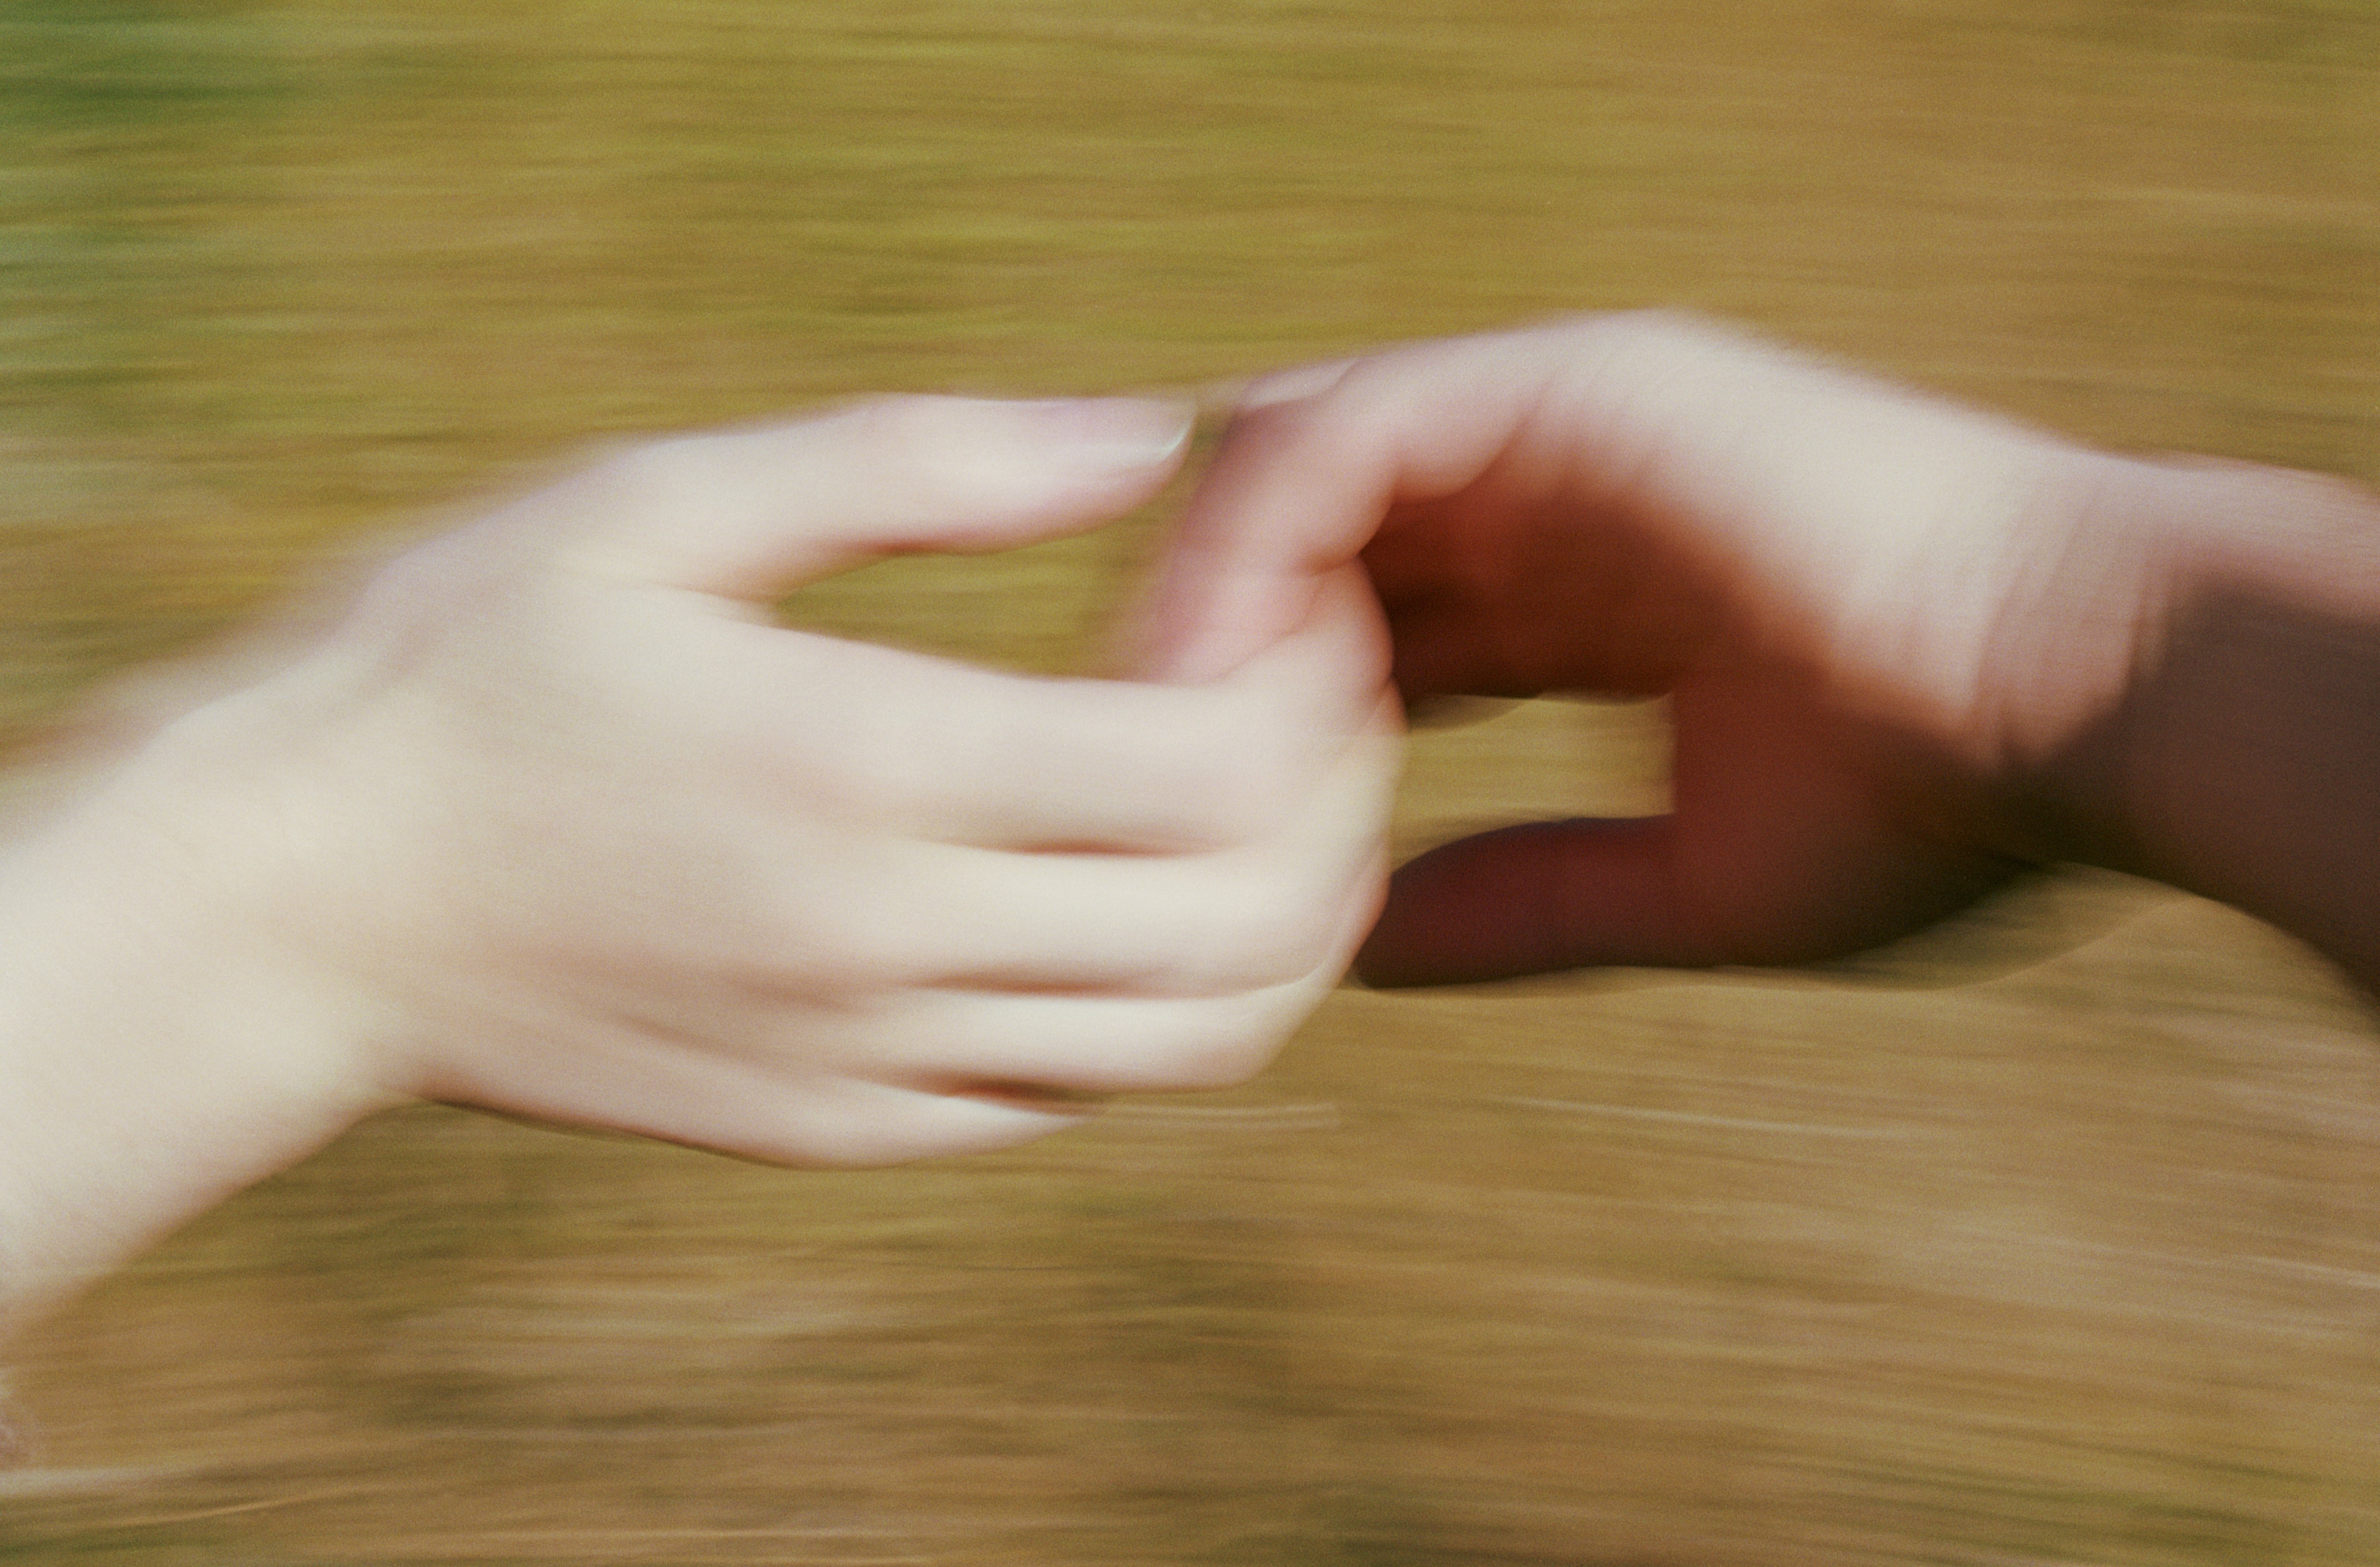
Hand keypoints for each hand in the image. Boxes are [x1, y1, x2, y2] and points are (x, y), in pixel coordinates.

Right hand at [0, 395, 1396, 1325]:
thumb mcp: (664, 503)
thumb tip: (1142, 437)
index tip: (1298, 605)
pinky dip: (1166, 1013)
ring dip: (1289, 933)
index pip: (1204, 770)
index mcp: (860, 767)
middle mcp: (888, 944)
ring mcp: (872, 1062)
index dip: (1303, 690)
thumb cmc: (457, 672)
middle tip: (1325, 704)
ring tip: (1272, 812)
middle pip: (1244, 926)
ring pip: (1194, 1047)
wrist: (295, 908)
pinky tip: (1141, 906)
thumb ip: (922, 464)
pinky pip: (1076, 1100)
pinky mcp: (842, 1131)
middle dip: (1339, 808)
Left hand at [1139, 313, 2199, 984]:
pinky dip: (1249, 541)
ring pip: (1288, 468)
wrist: (2086, 709)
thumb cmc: (1936, 809)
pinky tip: (1197, 670)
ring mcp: (1557, 424)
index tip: (1184, 824)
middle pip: (1302, 538)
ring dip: (1199, 596)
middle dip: (1200, 642)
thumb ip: (1521, 901)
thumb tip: (1362, 953)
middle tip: (1114, 772)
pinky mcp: (1567, 386)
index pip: (1368, 628)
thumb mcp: (1683, 883)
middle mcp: (1556, 490)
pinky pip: (1334, 436)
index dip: (1262, 718)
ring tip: (1134, 731)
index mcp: (1586, 591)